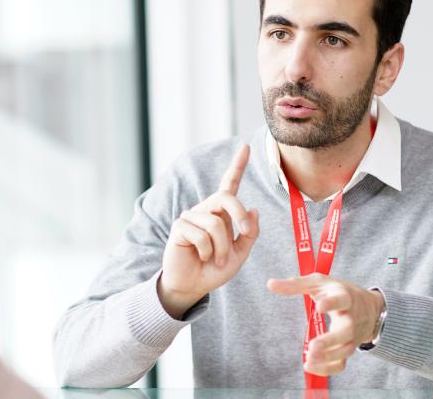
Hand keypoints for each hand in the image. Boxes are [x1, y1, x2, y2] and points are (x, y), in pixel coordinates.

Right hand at [158, 144, 259, 318]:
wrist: (192, 286)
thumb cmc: (215, 269)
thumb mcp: (240, 254)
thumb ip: (249, 233)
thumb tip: (253, 209)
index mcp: (221, 213)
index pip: (229, 184)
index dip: (237, 165)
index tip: (246, 146)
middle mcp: (206, 210)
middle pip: (225, 197)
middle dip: (238, 215)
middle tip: (244, 233)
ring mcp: (191, 217)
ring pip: (216, 224)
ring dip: (222, 248)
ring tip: (217, 260)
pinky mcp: (179, 227)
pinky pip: (201, 235)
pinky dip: (207, 251)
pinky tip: (201, 257)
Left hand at [267, 273, 384, 375]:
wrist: (370, 308)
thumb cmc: (338, 292)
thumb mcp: (319, 282)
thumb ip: (295, 284)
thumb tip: (270, 284)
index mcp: (345, 297)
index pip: (341, 299)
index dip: (331, 303)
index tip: (319, 306)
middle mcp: (351, 318)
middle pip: (346, 331)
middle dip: (330, 341)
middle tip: (313, 346)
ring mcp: (352, 336)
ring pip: (345, 350)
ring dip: (327, 358)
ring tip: (308, 359)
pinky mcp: (349, 349)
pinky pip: (341, 363)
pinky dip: (327, 369)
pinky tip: (310, 366)